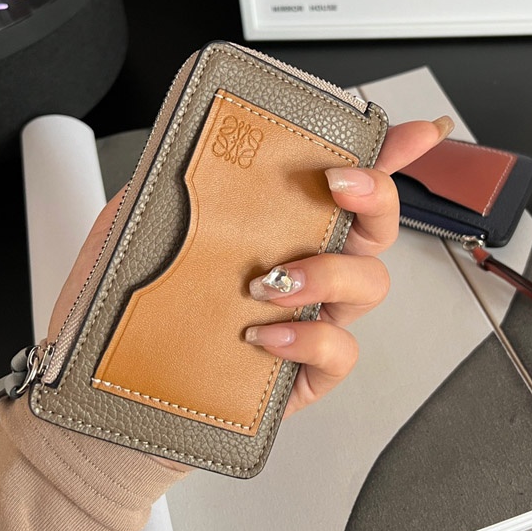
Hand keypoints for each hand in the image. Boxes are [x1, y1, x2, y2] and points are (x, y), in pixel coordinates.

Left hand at [45, 115, 452, 467]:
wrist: (114, 399)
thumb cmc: (132, 317)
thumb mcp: (137, 233)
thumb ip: (168, 189)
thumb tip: (186, 151)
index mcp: (277, 226)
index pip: (344, 182)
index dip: (389, 152)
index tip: (417, 131)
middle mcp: (306, 265)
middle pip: (376, 225)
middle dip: (374, 195)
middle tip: (338, 183)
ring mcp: (313, 317)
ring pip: (369, 282)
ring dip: (329, 270)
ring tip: (272, 281)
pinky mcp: (307, 370)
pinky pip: (340, 349)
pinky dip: (310, 337)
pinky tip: (265, 335)